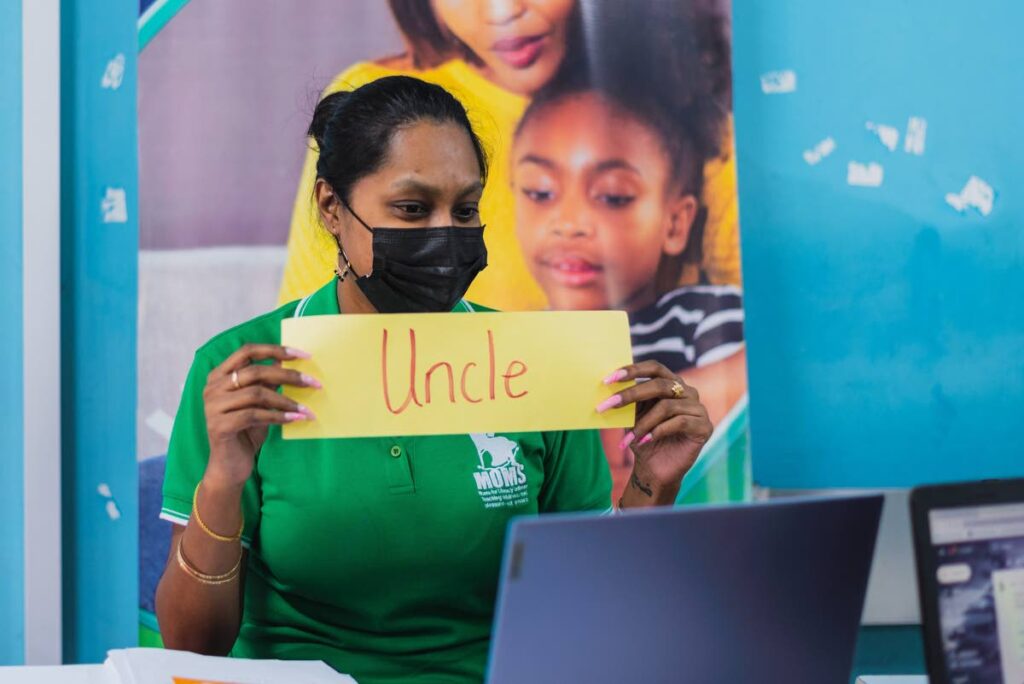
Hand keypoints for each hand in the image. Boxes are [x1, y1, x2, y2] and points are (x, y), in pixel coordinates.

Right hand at [203, 344, 318, 486]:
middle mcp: (212, 387)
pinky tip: (296, 419)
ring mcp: (213, 407)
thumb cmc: (246, 431)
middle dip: (289, 376)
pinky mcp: (219, 426)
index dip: (276, 350)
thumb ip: (266, 382)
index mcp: (220, 375)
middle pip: (256, 371)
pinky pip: (255, 415)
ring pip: (257, 393)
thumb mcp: (259, 403)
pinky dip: (279, 416)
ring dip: (287, 400)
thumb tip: (286, 360)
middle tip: (315, 383)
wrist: (229, 467)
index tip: (304, 355)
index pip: (248, 351)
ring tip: (307, 409)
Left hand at [598, 360, 712, 504]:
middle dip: (631, 394)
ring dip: (643, 423)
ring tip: (629, 437)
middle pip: (659, 385)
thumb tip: (609, 384)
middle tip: (609, 404)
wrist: (655, 469)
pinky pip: (680, 422)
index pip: (654, 368)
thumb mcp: (632, 416)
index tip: (608, 379)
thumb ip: (629, 399)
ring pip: (666, 406)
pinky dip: (658, 431)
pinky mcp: (705, 426)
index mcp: (671, 383)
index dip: (632, 370)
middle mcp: (687, 392)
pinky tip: (646, 440)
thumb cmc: (642, 438)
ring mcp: (698, 408)